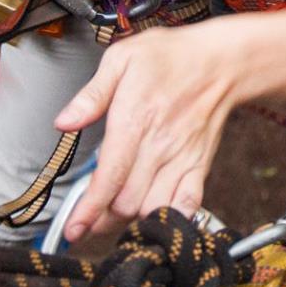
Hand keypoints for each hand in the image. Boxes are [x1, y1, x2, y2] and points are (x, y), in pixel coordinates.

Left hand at [52, 24, 248, 243]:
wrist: (221, 61)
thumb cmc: (172, 57)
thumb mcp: (122, 59)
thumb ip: (92, 95)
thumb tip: (64, 122)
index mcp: (135, 120)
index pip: (109, 177)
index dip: (89, 209)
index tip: (73, 228)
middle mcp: (159, 146)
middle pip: (126, 202)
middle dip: (102, 217)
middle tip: (88, 215)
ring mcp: (181, 159)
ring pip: (152, 209)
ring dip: (131, 218)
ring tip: (114, 211)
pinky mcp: (199, 166)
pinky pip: (186, 205)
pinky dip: (168, 216)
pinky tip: (152, 213)